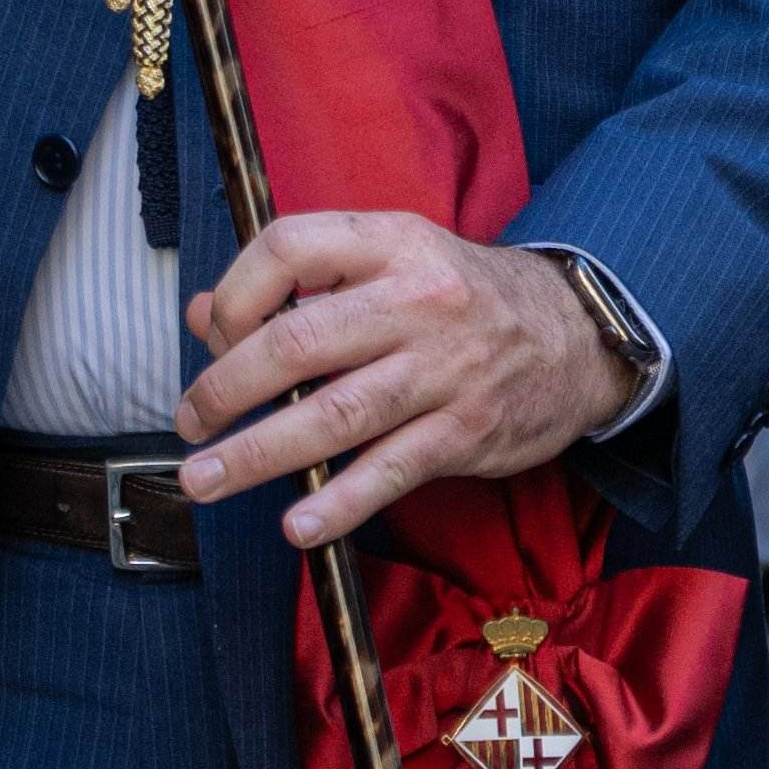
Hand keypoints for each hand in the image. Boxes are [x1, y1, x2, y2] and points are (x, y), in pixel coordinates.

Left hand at [176, 212, 633, 546]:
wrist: (578, 335)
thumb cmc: (464, 299)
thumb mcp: (392, 264)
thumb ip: (299, 287)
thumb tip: (201, 316)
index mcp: (393, 243)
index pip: (290, 247)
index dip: (236, 292)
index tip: (214, 334)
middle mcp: (418, 300)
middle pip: (300, 341)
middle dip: (228, 387)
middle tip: (191, 422)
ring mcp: (445, 369)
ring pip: (335, 414)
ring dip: (258, 453)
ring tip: (205, 480)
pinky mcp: (466, 430)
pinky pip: (391, 471)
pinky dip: (340, 502)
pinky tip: (299, 525)